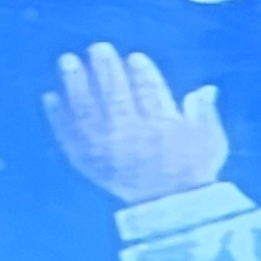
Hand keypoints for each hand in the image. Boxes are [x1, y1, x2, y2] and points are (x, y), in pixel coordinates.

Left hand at [44, 43, 229, 204]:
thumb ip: (205, 115)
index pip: (151, 94)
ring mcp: (107, 151)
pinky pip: (69, 138)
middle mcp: (132, 138)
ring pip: (89, 113)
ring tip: (68, 62)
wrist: (171, 212)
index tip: (135, 58)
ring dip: (77, 85)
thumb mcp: (210, 143)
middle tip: (98, 48)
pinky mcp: (89, 163)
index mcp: (163, 130)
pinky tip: (50, 96)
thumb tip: (206, 89)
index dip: (143, 75)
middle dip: (107, 71)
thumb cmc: (193, 174)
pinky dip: (58, 118)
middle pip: (116, 97)